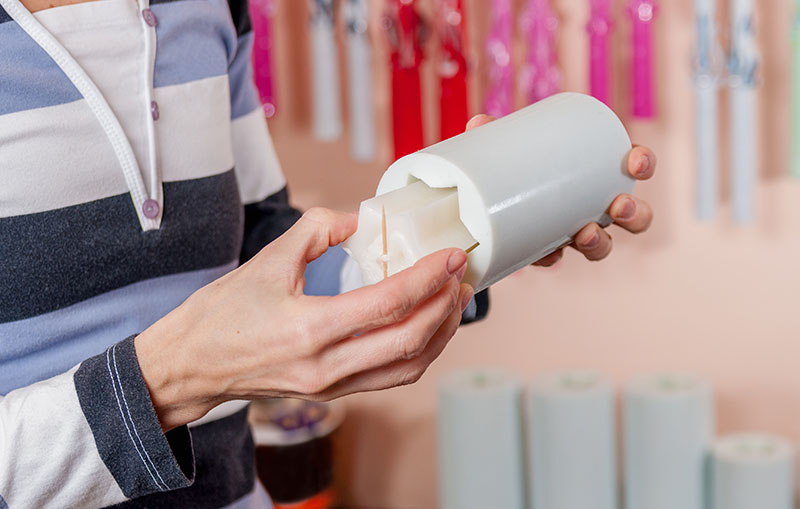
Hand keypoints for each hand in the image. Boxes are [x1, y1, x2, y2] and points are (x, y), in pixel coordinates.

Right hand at [135, 208, 473, 430]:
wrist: (191, 366)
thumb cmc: (220, 315)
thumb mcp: (267, 260)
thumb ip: (317, 230)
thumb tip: (358, 219)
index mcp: (310, 330)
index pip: (389, 304)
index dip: (429, 278)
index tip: (452, 256)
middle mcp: (326, 367)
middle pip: (410, 340)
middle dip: (445, 305)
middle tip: (461, 276)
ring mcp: (331, 387)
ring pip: (407, 367)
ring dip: (439, 334)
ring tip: (453, 302)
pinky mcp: (331, 394)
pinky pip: (389, 378)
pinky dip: (417, 353)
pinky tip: (425, 328)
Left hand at [465, 114, 655, 265]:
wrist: (487, 201)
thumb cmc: (515, 163)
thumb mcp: (509, 146)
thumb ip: (495, 133)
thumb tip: (480, 122)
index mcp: (598, 172)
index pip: (635, 167)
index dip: (644, 164)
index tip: (635, 161)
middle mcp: (596, 207)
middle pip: (634, 215)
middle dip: (635, 212)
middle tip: (618, 205)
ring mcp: (575, 232)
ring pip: (603, 245)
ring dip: (601, 243)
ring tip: (584, 234)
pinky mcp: (548, 250)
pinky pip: (557, 260)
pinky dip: (552, 257)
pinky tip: (546, 254)